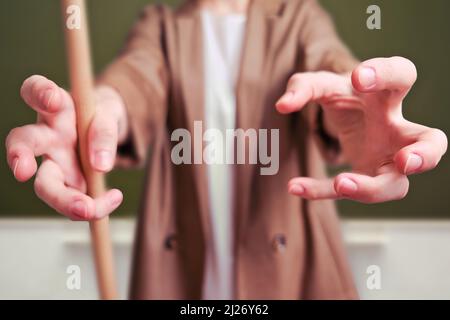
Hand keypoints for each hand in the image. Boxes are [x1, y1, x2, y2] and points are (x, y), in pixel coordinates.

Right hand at [5, 75, 126, 219]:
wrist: (105, 131)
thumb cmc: (99, 117)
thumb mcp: (109, 115)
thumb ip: (104, 132)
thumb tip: (100, 166)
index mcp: (56, 108)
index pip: (36, 91)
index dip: (39, 92)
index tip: (52, 98)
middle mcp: (46, 136)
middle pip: (23, 142)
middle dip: (20, 155)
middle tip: (22, 170)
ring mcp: (53, 162)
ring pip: (45, 184)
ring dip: (63, 199)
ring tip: (86, 209)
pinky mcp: (66, 183)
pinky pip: (73, 202)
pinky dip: (94, 205)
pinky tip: (113, 198)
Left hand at [276, 57, 447, 202]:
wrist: (350, 116)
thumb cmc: (345, 96)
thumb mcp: (322, 85)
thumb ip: (302, 87)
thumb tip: (282, 105)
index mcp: (388, 96)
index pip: (402, 76)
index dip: (386, 75)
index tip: (358, 77)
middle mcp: (397, 130)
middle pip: (431, 143)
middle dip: (424, 154)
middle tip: (405, 161)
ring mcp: (387, 160)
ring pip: (396, 184)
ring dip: (372, 188)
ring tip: (341, 182)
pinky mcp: (368, 178)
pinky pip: (350, 191)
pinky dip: (322, 191)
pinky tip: (295, 186)